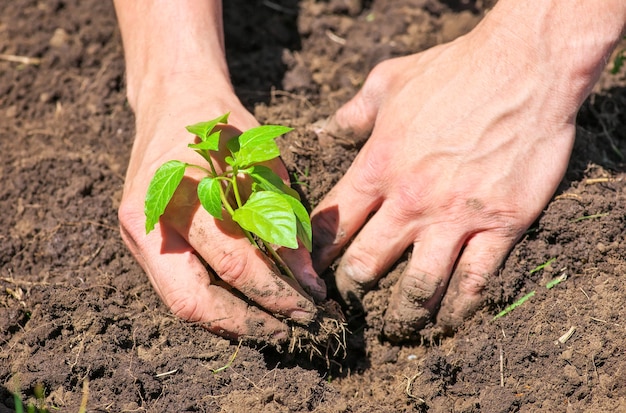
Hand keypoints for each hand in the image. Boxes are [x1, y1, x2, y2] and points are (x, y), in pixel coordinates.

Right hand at [118, 87, 324, 341]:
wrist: (173, 102)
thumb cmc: (222, 126)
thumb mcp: (261, 161)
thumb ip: (281, 218)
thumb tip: (305, 277)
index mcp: (177, 193)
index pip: (232, 263)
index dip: (276, 291)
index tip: (312, 303)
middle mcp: (146, 222)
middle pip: (194, 301)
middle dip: (249, 323)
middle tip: (292, 328)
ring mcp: (138, 236)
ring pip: (183, 303)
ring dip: (232, 321)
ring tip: (274, 325)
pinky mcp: (142, 244)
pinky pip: (178, 288)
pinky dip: (216, 304)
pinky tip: (248, 307)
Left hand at [311, 20, 580, 340]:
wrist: (526, 67)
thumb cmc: (453, 70)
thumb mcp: (389, 82)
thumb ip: (352, 114)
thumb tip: (323, 130)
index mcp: (377, 167)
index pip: (332, 225)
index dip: (315, 254)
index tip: (309, 271)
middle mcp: (410, 201)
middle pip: (365, 264)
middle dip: (351, 289)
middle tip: (348, 303)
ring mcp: (455, 218)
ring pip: (416, 285)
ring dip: (401, 314)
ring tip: (394, 328)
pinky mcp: (500, 226)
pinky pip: (473, 281)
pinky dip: (458, 309)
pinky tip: (448, 323)